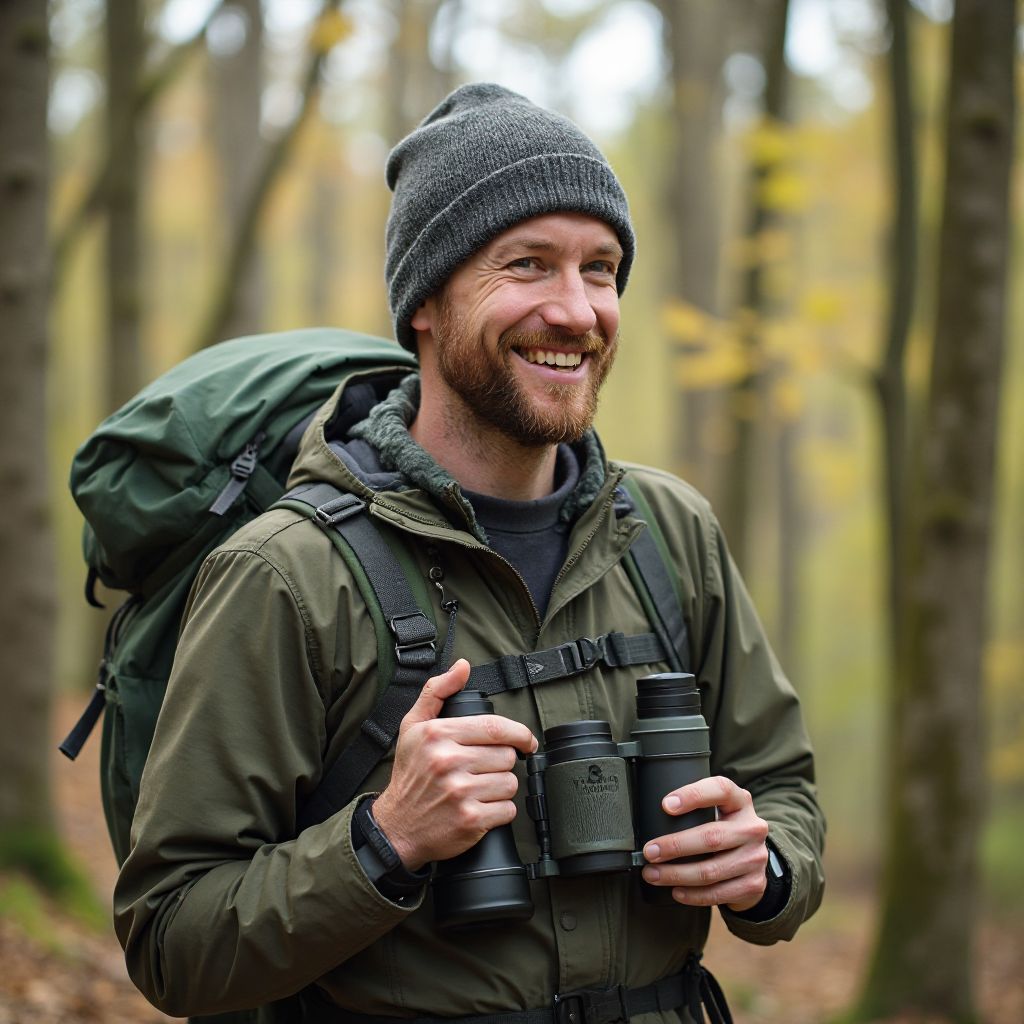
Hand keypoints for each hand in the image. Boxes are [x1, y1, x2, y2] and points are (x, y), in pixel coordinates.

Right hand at [371, 659, 537, 870]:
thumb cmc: (409, 774)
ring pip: (510, 782)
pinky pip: (508, 809)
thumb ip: (438, 691)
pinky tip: (482, 807)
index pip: (496, 727)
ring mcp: (460, 792)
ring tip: (480, 788)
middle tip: (484, 769)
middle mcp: (448, 761)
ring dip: (502, 786)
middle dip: (501, 762)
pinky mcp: (470, 820)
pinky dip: (500, 810)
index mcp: (438, 734)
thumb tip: (463, 666)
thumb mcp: (413, 726)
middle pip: (506, 755)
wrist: (395, 827)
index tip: (526, 741)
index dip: (519, 733)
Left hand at [641, 776, 768, 911]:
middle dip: (675, 846)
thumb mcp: (718, 809)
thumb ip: (695, 807)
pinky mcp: (754, 884)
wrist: (754, 860)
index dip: (693, 796)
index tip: (665, 805)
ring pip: (712, 870)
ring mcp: (755, 857)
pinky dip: (693, 895)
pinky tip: (676, 891)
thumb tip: (648, 814)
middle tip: (649, 851)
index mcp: (740, 801)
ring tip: (653, 874)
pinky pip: (719, 893)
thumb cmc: (723, 828)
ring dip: (677, 874)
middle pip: (712, 837)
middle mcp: (752, 827)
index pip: (720, 789)